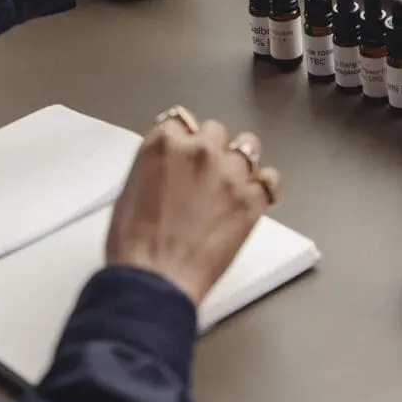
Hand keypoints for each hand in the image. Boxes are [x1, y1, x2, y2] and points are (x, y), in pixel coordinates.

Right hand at [106, 114, 279, 305]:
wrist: (155, 279)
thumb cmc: (133, 244)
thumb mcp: (131, 189)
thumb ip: (157, 166)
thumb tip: (170, 166)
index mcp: (164, 144)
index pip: (179, 122)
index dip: (182, 140)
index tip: (183, 152)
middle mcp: (200, 150)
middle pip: (215, 130)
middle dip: (211, 147)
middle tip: (204, 173)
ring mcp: (230, 173)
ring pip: (248, 145)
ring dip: (240, 161)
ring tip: (232, 182)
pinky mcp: (252, 199)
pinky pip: (270, 179)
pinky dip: (262, 187)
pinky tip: (252, 198)